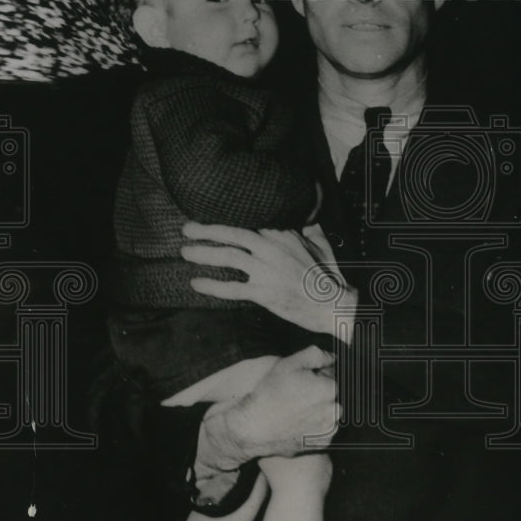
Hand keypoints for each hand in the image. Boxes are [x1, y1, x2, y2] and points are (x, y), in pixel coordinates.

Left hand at [181, 221, 356, 341]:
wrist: (334, 304)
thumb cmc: (329, 275)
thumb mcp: (321, 243)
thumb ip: (308, 227)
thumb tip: (305, 216)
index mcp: (283, 234)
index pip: (249, 223)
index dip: (227, 221)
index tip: (211, 219)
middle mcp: (271, 248)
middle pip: (232, 233)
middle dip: (206, 230)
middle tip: (186, 229)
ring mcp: (266, 270)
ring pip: (228, 256)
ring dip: (203, 253)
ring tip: (186, 252)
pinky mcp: (264, 293)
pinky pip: (232, 288)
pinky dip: (212, 286)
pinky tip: (197, 283)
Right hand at [197, 345, 340, 474]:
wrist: (254, 427)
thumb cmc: (271, 394)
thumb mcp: (290, 364)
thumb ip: (316, 355)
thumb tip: (332, 357)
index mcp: (330, 389)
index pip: (334, 375)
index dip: (319, 374)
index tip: (305, 378)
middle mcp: (334, 411)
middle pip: (333, 395)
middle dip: (321, 391)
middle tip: (299, 393)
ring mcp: (329, 430)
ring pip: (330, 412)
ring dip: (320, 408)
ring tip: (297, 408)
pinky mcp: (321, 444)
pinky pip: (324, 430)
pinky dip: (316, 425)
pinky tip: (298, 421)